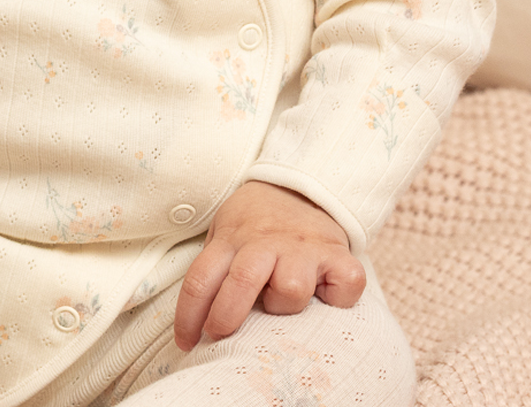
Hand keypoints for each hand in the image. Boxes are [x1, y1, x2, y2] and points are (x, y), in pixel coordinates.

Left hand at [172, 181, 364, 350]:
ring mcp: (304, 249)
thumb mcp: (226, 232)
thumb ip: (216, 271)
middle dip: (227, 315)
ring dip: (284, 303)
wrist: (300, 186)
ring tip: (283, 296)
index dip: (188, 316)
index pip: (201, 278)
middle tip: (220, 334)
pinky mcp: (339, 256)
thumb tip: (198, 327)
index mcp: (233, 238)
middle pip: (243, 280)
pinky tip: (327, 294)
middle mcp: (267, 242)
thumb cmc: (257, 224)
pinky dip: (338, 298)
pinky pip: (344, 287)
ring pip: (291, 287)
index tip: (186, 343)